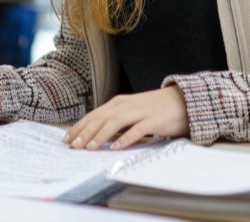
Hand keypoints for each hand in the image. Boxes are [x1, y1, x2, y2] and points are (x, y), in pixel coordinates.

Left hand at [64, 85, 188, 150]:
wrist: (181, 100)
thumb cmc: (154, 109)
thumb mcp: (131, 111)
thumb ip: (115, 120)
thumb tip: (96, 136)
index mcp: (118, 103)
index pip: (94, 115)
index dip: (80, 126)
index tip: (67, 139)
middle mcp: (126, 105)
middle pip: (101, 118)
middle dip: (85, 132)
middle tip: (73, 146)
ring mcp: (140, 111)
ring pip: (115, 122)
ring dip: (101, 135)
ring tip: (90, 147)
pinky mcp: (153, 120)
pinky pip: (137, 129)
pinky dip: (125, 138)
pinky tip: (116, 147)